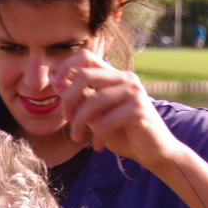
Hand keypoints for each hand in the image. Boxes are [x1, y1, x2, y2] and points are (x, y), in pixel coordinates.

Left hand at [54, 51, 180, 169]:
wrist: (153, 151)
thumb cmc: (123, 132)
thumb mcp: (96, 115)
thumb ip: (81, 99)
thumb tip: (57, 82)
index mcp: (114, 76)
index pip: (85, 56)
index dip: (65, 66)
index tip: (54, 84)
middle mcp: (125, 78)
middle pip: (85, 75)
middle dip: (68, 99)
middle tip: (67, 118)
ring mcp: (134, 92)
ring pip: (94, 100)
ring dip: (79, 122)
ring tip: (77, 137)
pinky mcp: (139, 109)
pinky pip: (107, 120)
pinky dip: (97, 136)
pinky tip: (97, 146)